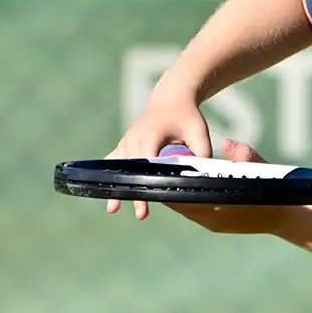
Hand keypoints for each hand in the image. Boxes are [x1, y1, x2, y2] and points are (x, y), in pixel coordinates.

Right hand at [105, 82, 211, 220]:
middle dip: (135, 192)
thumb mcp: (199, 131)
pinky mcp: (126, 143)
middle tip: (141, 215)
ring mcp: (127, 140)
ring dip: (116, 187)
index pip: (146, 163)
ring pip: (117, 167)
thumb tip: (203, 177)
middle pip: (131, 170)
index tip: (150, 199)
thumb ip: (202, 153)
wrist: (171, 97)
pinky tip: (108, 191)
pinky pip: (114, 161)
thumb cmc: (186, 114)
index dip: (148, 182)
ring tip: (113, 208)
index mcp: (151, 135)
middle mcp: (134, 138)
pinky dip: (111, 175)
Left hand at [166, 138, 291, 235]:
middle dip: (169, 187)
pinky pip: (194, 211)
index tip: (160, 170)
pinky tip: (182, 186)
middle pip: (179, 203)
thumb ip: (242, 154)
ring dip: (177, 194)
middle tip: (158, 169)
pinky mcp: (215, 225)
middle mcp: (212, 219)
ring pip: (185, 208)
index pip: (183, 197)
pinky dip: (187, 200)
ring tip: (166, 176)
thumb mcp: (260, 167)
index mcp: (218, 208)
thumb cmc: (272, 190)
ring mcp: (213, 224)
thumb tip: (225, 142)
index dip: (169, 183)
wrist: (284, 217)